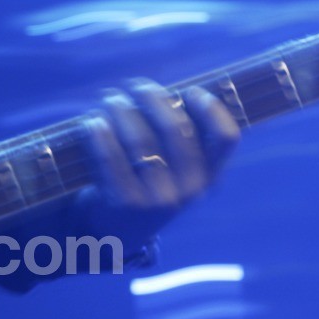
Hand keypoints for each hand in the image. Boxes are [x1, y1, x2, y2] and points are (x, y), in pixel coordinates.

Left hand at [84, 80, 239, 246]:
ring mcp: (159, 198)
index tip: (189, 91)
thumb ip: (177, 137)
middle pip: (175, 128)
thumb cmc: (145, 185)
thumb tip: (163, 91)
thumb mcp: (173, 169)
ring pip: (140, 139)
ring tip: (109, 100)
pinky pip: (111, 156)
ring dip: (121, 110)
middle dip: (151, 97)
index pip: (226, 138)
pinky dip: (99, 133)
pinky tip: (92, 122)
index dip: (210, 108)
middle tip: (133, 86)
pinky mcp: (126, 202)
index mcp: (208, 177)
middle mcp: (190, 190)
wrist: (115, 233)